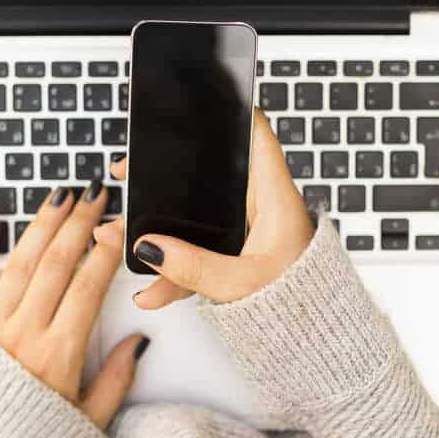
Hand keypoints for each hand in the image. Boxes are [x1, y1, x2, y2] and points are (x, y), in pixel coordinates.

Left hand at [0, 183, 148, 428]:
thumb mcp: (87, 419)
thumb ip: (118, 378)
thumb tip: (140, 341)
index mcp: (59, 354)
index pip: (89, 286)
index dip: (106, 250)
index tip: (117, 226)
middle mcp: (24, 332)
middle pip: (58, 263)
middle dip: (79, 222)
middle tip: (93, 195)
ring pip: (22, 261)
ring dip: (42, 223)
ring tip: (58, 194)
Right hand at [97, 109, 314, 308]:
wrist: (319, 339)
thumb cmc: (303, 305)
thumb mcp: (242, 285)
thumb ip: (195, 268)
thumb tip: (151, 247)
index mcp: (274, 197)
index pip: (255, 134)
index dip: (230, 110)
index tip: (197, 97)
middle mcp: (260, 207)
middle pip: (209, 175)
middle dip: (164, 178)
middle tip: (130, 172)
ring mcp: (246, 231)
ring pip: (195, 218)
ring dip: (158, 229)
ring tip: (119, 237)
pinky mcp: (236, 256)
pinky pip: (198, 251)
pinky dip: (174, 266)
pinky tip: (152, 289)